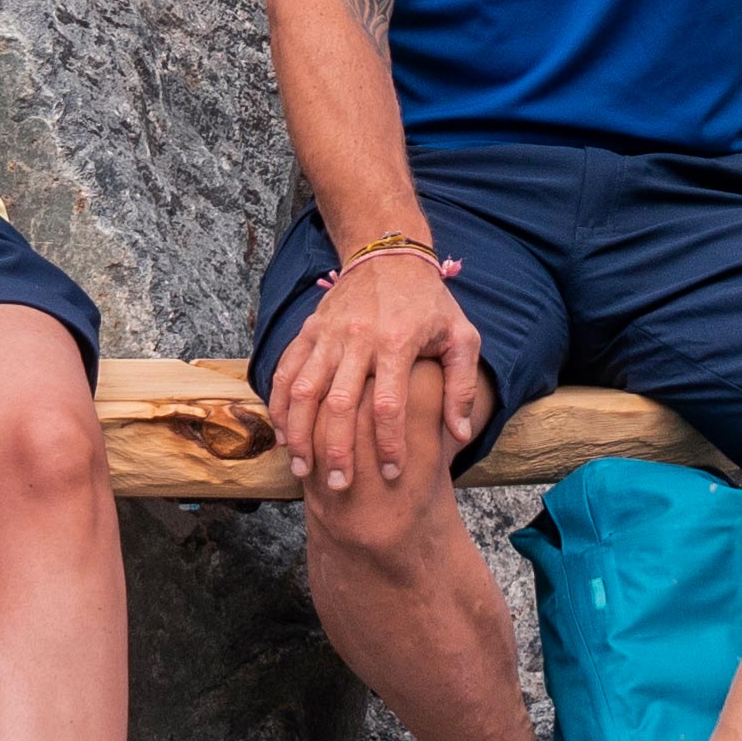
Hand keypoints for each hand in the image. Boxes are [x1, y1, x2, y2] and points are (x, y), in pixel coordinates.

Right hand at [271, 250, 489, 494]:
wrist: (388, 254)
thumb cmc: (429, 303)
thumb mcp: (461, 336)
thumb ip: (461, 386)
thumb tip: (459, 434)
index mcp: (398, 342)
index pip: (389, 404)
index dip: (389, 444)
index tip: (393, 474)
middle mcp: (359, 338)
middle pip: (339, 404)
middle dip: (336, 450)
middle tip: (339, 486)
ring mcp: (329, 334)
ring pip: (303, 390)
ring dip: (300, 433)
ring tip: (303, 469)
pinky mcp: (310, 330)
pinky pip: (285, 370)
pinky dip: (279, 404)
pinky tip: (283, 434)